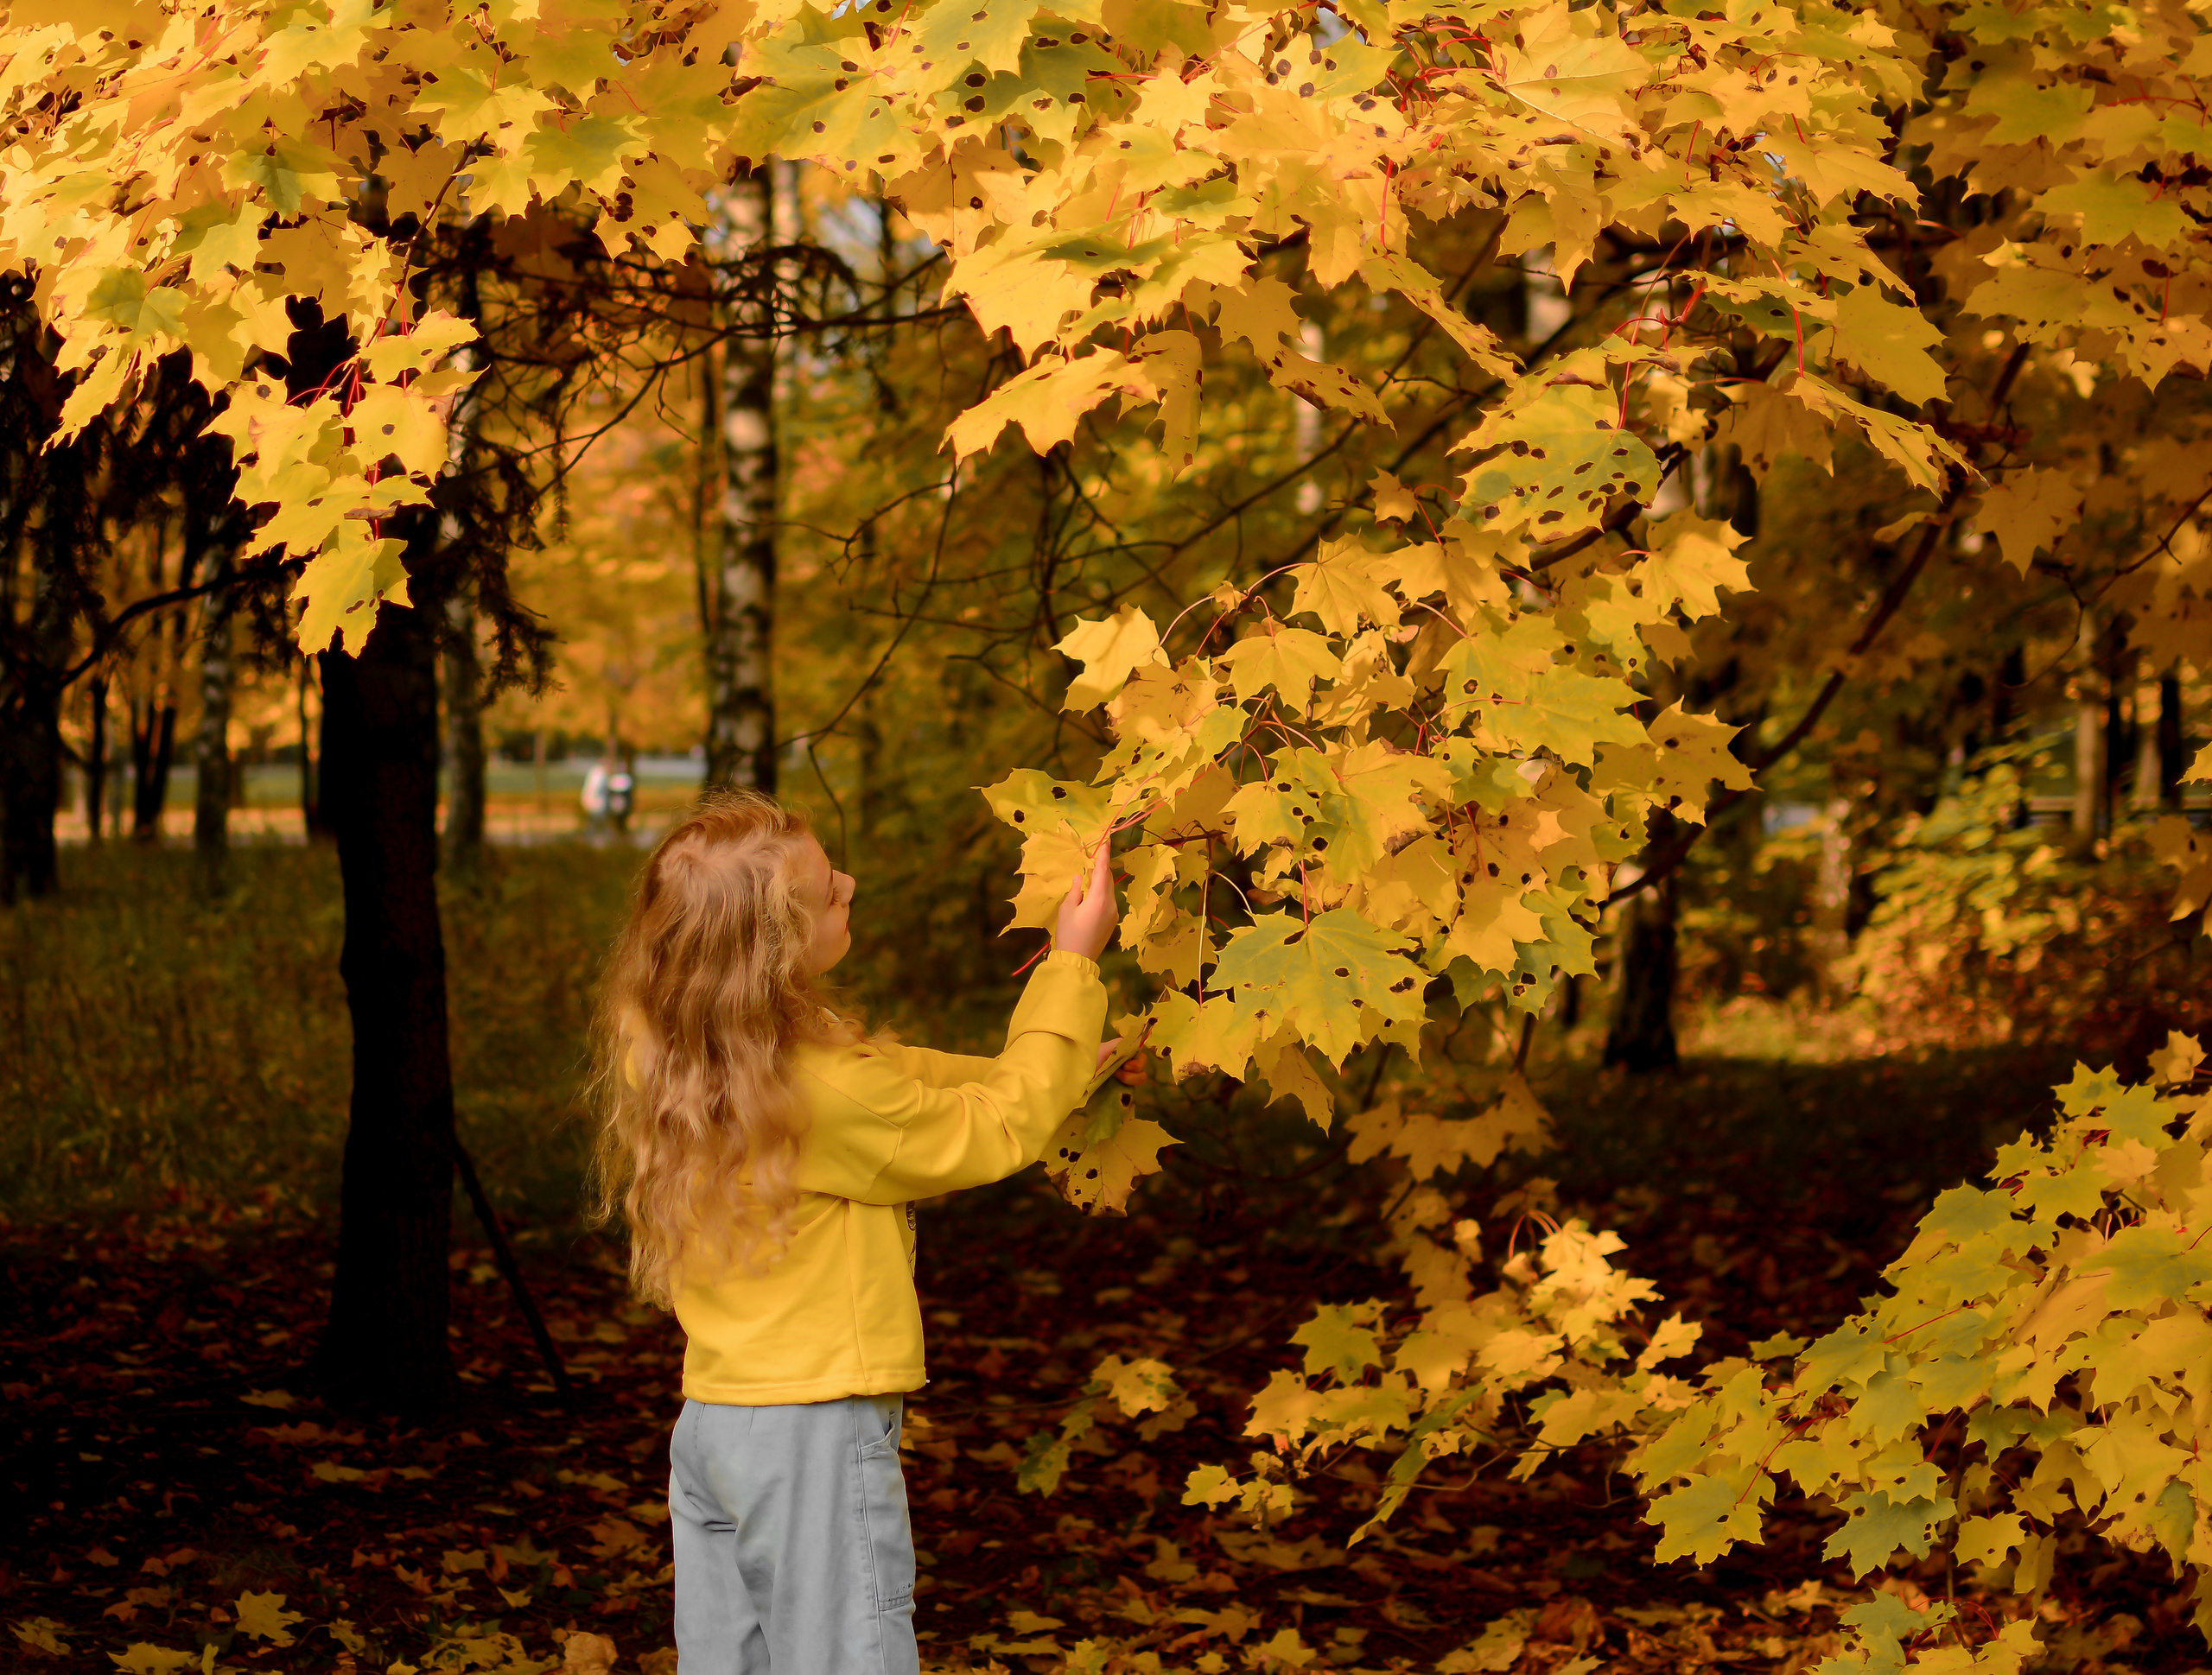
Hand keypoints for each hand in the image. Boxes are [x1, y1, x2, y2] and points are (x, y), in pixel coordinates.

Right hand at [1054, 838, 1117, 959]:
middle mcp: (1110, 903)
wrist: (1078, 960)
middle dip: (1102, 865)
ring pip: (1109, 889)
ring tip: (1092, 871)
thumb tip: (1079, 878)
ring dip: (1101, 879)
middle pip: (1108, 879)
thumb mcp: (1067, 909)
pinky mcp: (1112, 920)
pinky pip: (1108, 899)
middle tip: (1096, 853)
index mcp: (1098, 898)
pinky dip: (1102, 891)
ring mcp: (1114, 913)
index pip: (1102, 871)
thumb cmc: (1068, 933)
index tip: (1106, 840)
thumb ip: (1075, 891)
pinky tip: (1093, 890)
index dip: (1103, 854)